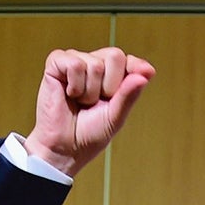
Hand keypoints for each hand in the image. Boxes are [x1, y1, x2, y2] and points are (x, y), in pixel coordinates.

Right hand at [26, 47, 155, 177]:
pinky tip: (69, 94)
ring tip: (80, 102)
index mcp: (110, 76)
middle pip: (115, 55)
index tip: (146, 72)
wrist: (64, 148)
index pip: (127, 60)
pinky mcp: (56, 62)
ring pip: (95, 64)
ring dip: (89, 92)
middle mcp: (93, 64)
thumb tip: (147, 72)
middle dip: (110, 85)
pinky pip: (75, 64)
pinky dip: (76, 85)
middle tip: (96, 102)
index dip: (136, 65)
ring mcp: (75, 61)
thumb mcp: (116, 117)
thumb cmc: (88, 134)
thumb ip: (129, 95)